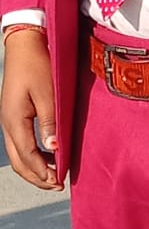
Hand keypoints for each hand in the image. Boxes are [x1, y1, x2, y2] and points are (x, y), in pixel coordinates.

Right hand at [0, 31, 62, 190]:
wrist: (24, 44)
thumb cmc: (37, 64)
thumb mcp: (47, 92)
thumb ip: (50, 121)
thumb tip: (54, 148)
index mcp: (14, 120)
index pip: (28, 156)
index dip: (43, 172)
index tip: (60, 181)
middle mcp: (8, 123)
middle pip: (19, 162)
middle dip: (37, 177)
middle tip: (57, 184)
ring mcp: (9, 120)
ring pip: (17, 155)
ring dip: (34, 168)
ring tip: (53, 174)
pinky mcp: (13, 115)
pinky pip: (19, 143)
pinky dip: (31, 155)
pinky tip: (46, 155)